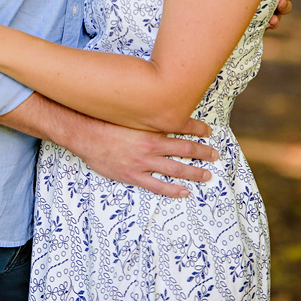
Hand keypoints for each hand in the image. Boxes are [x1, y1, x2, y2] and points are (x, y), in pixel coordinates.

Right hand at [75, 119, 218, 198]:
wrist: (85, 134)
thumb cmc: (104, 122)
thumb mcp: (128, 113)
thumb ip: (144, 115)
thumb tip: (159, 108)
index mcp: (150, 128)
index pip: (181, 127)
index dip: (197, 129)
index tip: (209, 131)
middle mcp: (151, 145)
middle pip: (184, 149)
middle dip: (202, 152)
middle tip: (215, 154)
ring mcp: (143, 162)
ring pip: (175, 169)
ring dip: (194, 172)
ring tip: (207, 175)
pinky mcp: (133, 175)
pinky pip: (157, 186)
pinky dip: (173, 190)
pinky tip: (184, 191)